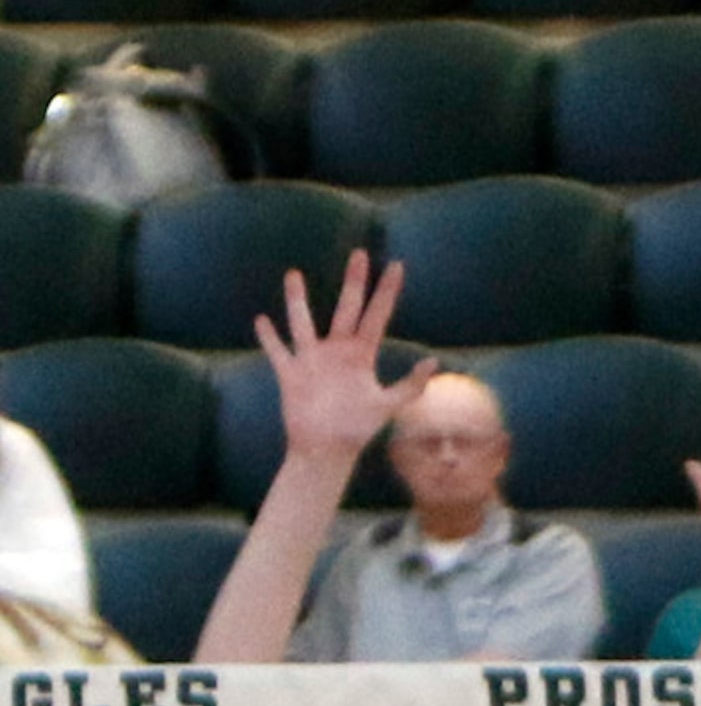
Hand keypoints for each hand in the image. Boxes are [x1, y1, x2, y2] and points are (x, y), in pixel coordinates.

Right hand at [253, 250, 434, 462]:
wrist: (327, 451)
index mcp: (361, 355)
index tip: (397, 266)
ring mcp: (312, 360)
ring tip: (294, 275)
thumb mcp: (388, 405)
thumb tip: (433, 361)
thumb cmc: (357, 429)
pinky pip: (277, 351)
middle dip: (354, 282)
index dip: (387, 292)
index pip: (377, 316)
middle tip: (359, 254)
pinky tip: (261, 320)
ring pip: (303, 322)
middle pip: (347, 308)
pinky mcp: (291, 373)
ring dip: (298, 301)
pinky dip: (269, 338)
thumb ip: (410, 385)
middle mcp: (337, 351)